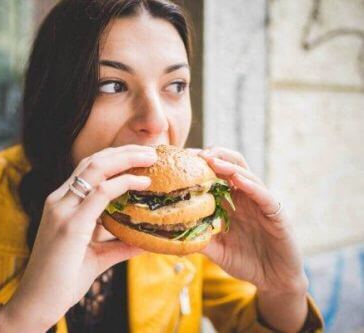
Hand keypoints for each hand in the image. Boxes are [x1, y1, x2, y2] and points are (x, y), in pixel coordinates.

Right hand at [0, 145, 156, 331]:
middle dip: (124, 151)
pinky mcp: (70, 224)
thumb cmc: (63, 280)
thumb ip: (119, 245)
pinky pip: (100, 193)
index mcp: (62, 204)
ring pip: (95, 169)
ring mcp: (62, 210)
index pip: (88, 169)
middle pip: (93, 161)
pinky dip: (123, 183)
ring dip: (126, 159)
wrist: (36, 303)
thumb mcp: (96, 256)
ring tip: (150, 158)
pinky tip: (142, 184)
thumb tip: (145, 241)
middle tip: (151, 151)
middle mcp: (59, 201)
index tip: (140, 157)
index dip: (115, 158)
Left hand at [186, 146, 307, 294]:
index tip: (182, 159)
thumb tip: (172, 235)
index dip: (201, 166)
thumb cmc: (246, 262)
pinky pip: (263, 196)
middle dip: (215, 156)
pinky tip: (237, 180)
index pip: (216, 176)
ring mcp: (261, 204)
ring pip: (247, 175)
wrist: (274, 280)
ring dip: (229, 166)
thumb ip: (200, 240)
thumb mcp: (217, 251)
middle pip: (232, 166)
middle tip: (195, 153)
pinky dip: (251, 186)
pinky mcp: (276, 214)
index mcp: (231, 203)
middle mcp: (245, 199)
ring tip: (212, 159)